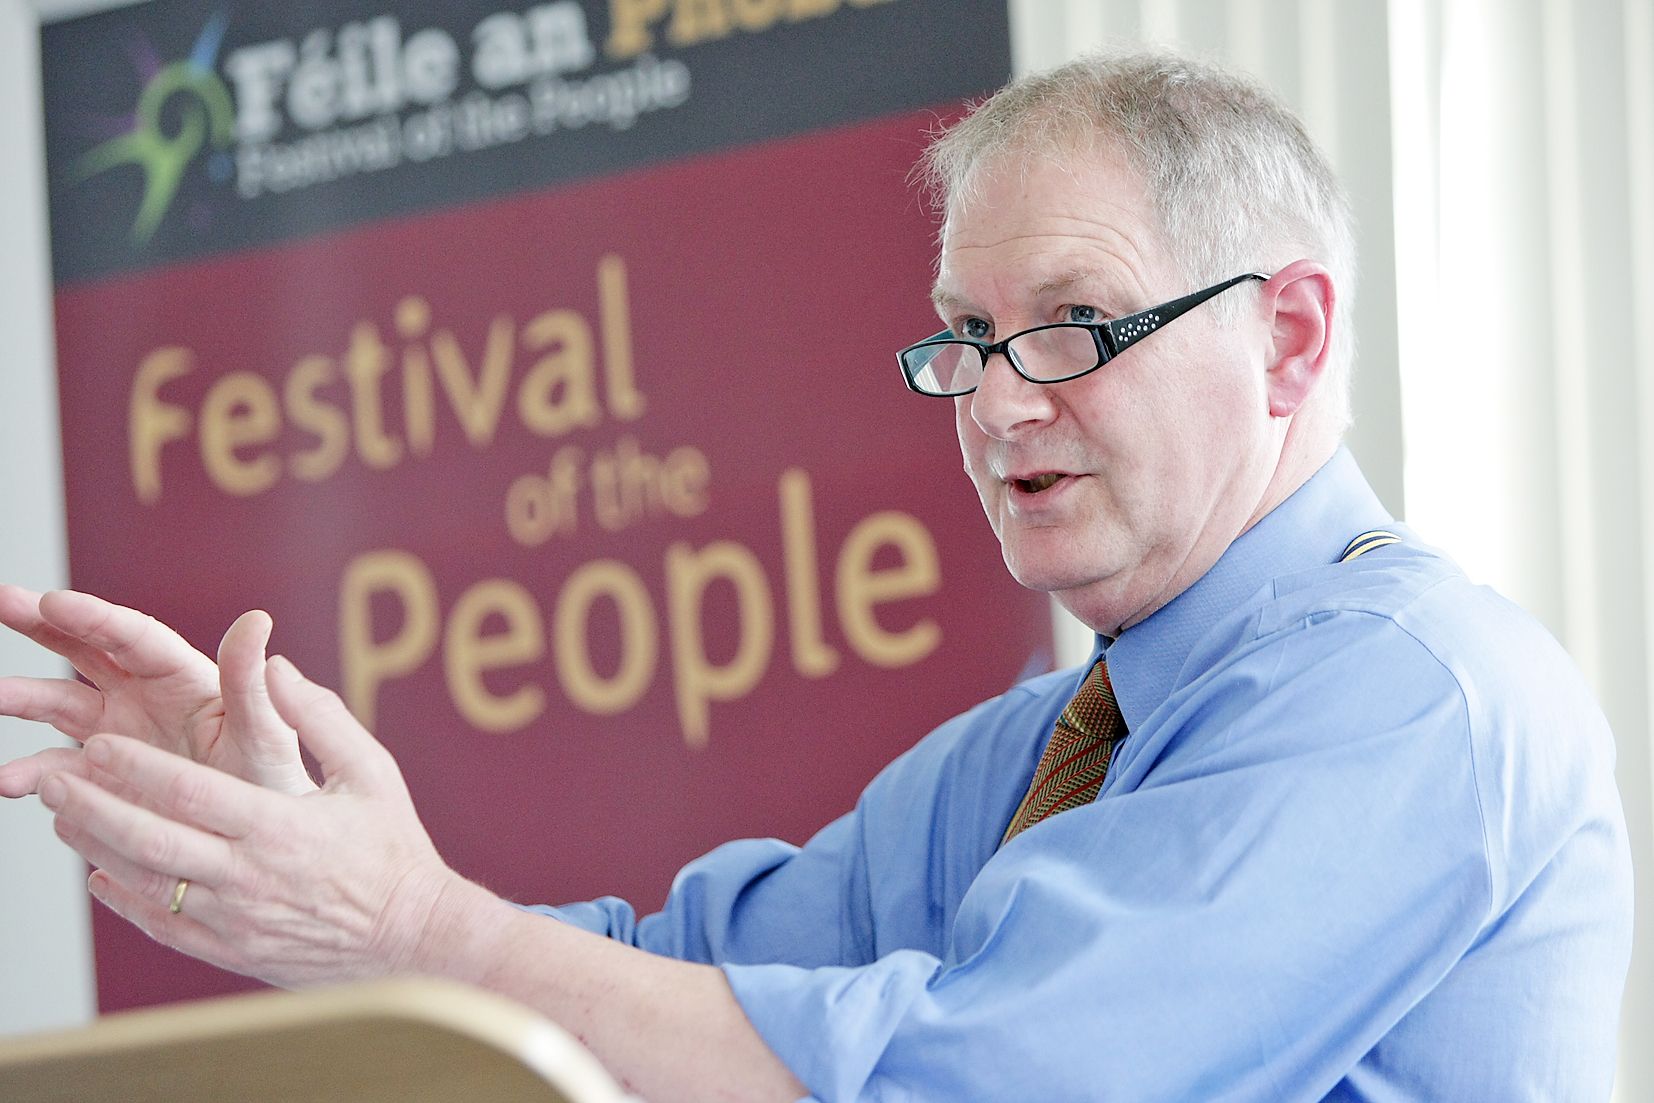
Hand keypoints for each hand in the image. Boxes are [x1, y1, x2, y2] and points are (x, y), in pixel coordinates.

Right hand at [0, 585, 313, 797]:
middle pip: (85, 650)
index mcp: (184, 678)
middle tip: (2, 600)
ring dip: (23, 698)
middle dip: (41, 625)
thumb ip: (251, 681)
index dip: (93, 617)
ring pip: (58, 703)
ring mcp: (116, 733)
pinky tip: (10, 781)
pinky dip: (29, 773)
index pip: (134, 637)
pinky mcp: (99, 776)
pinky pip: (54, 767)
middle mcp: (144, 696)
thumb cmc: (268, 779)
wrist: (254, 842)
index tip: (51, 601)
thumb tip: (258, 619)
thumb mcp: (265, 730)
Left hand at [38, 655, 462, 987]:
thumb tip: (274, 669)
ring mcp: (236, 920)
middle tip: (52, 780)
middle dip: (92, 806)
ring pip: (147, 883)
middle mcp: (249, 876)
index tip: (97, 745)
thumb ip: (320, 717)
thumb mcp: (372, 771)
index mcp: (281, 826)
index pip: (188, 792)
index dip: (134, 768)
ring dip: (97, 848)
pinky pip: (164, 927)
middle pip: (150, 839)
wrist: (413, 936)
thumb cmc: (394, 848)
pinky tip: (101, 876)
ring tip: (62, 817)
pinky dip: (125, 901)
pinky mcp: (232, 951)